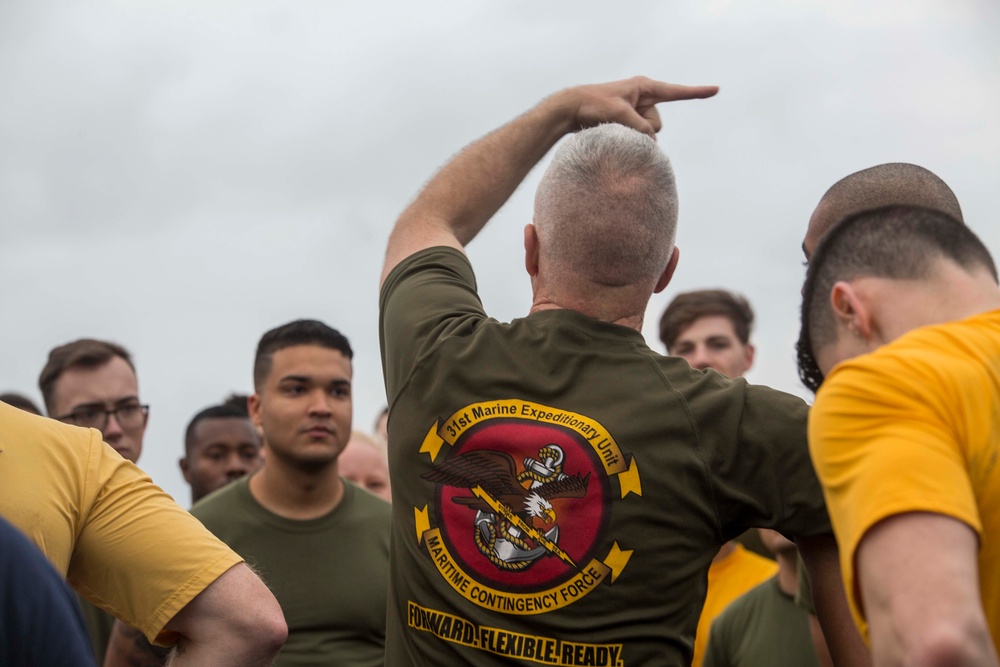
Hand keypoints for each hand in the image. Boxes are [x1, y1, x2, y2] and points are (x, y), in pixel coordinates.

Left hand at [553, 76, 718, 135]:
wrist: (569, 108)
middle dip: (643, 129)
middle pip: (656, 123)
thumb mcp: (620, 115)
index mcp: (644, 87)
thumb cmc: (593, 104)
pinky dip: (627, 138)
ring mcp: (634, 110)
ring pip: (646, 133)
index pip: (676, 92)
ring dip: (632, 135)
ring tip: (611, 126)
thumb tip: (651, 141)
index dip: (697, 92)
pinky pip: (636, 135)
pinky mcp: (626, 122)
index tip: (716, 89)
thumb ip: (640, 128)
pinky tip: (610, 131)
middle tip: (619, 121)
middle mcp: (642, 97)